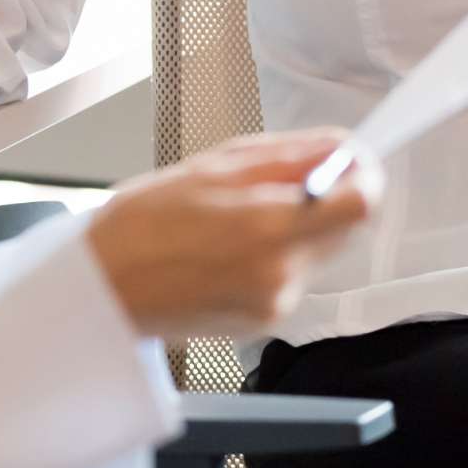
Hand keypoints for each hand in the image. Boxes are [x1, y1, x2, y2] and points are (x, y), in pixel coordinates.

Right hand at [85, 129, 380, 339]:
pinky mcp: (267, 319)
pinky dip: (282, 247)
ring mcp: (275, 302)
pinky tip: (236, 238)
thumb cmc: (141, 224)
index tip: (350, 156)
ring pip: (323, 247)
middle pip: (348, 226)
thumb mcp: (214, 166)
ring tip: (247, 205)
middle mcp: (280, 274)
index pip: (359, 204)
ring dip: (304, 220)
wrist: (105, 287)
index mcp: (265, 229)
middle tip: (291, 171)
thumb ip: (286, 157)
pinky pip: (297, 271)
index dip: (362, 173)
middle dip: (331, 193)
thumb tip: (337, 147)